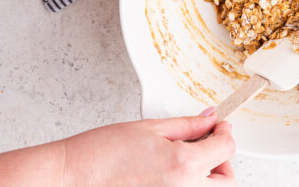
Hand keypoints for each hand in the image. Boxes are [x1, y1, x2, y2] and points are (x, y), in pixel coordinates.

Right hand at [0, 108, 236, 186]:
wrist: (70, 178)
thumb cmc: (101, 153)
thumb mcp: (151, 128)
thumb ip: (189, 125)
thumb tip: (211, 118)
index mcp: (184, 166)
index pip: (226, 148)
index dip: (226, 131)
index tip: (219, 125)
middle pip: (228, 181)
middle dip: (224, 161)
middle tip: (208, 145)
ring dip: (211, 177)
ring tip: (190, 160)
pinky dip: (191, 185)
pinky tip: (174, 173)